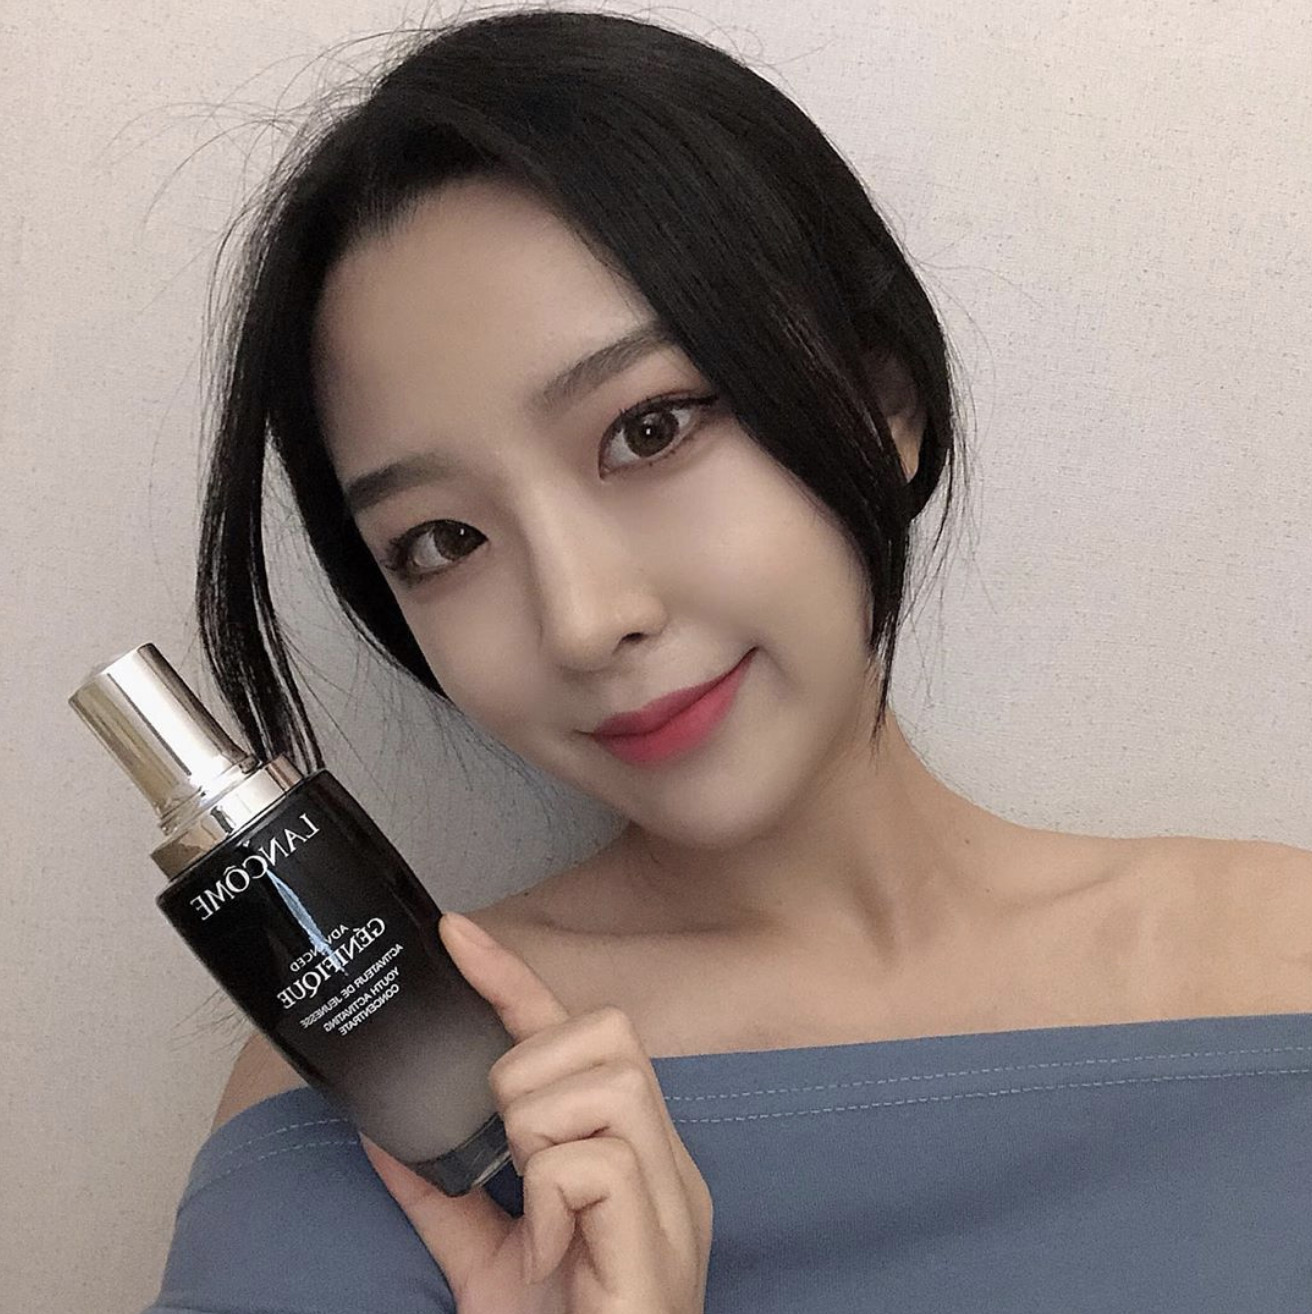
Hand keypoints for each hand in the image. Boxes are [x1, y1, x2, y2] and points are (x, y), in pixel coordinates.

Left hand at [361, 911, 713, 1313]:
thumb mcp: (488, 1262)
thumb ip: (443, 1195)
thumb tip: (380, 1130)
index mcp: (632, 1152)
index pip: (577, 1034)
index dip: (514, 980)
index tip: (457, 934)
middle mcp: (665, 1159)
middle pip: (604, 1033)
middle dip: (533, 1074)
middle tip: (513, 1159)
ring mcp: (672, 1195)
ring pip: (603, 1081)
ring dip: (540, 1133)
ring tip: (535, 1207)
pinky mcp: (661, 1238)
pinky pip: (592, 1158)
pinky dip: (549, 1194)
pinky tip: (552, 1247)